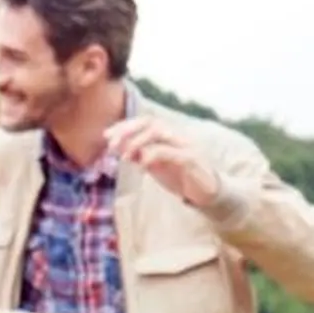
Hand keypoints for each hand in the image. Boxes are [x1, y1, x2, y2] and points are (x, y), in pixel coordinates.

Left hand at [104, 118, 219, 207]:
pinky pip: (169, 151)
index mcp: (168, 135)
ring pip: (158, 132)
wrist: (207, 192)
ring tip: (125, 157)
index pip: (144, 120)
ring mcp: (185, 145)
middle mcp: (177, 135)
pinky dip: (152, 155)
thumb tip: (120, 148)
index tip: (106, 136)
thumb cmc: (180, 177)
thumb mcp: (154, 165)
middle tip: (111, 145)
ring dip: (137, 142)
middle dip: (127, 130)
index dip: (124, 126)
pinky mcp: (191, 159)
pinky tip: (142, 165)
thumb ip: (139, 155)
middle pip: (150, 122)